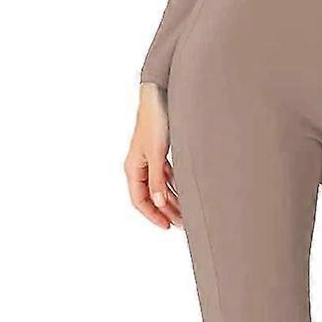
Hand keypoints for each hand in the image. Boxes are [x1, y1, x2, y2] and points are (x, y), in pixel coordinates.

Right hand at [126, 81, 182, 228]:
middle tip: (183, 223)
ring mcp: (150, 158)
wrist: (160, 95)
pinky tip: (187, 190)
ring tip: (187, 210)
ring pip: (160, 185)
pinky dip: (175, 184)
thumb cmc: (155, 120)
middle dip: (166, 210)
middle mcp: (140, 165)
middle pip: (151, 195)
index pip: (139, 200)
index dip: (152, 215)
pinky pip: (166, 174)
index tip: (167, 226)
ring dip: (172, 199)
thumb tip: (157, 204)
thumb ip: (157, 179)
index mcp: (133, 167)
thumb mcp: (156, 153)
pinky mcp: (160, 150)